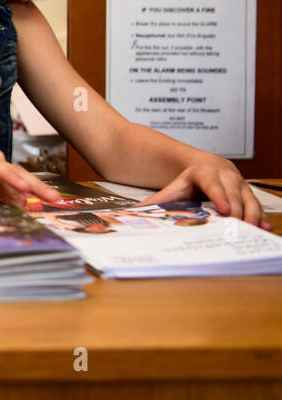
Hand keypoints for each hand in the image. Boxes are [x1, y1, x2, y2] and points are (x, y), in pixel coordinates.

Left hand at [137, 159, 270, 230]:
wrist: (207, 167)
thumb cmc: (190, 181)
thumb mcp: (174, 188)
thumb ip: (157, 200)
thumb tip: (134, 212)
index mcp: (206, 173)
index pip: (213, 185)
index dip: (220, 197)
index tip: (225, 211)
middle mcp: (227, 177)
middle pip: (234, 195)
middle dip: (238, 212)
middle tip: (240, 229)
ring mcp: (240, 185)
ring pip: (249, 200)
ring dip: (253, 216)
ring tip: (253, 231)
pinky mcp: (249, 194)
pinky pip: (257, 206)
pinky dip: (261, 218)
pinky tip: (264, 230)